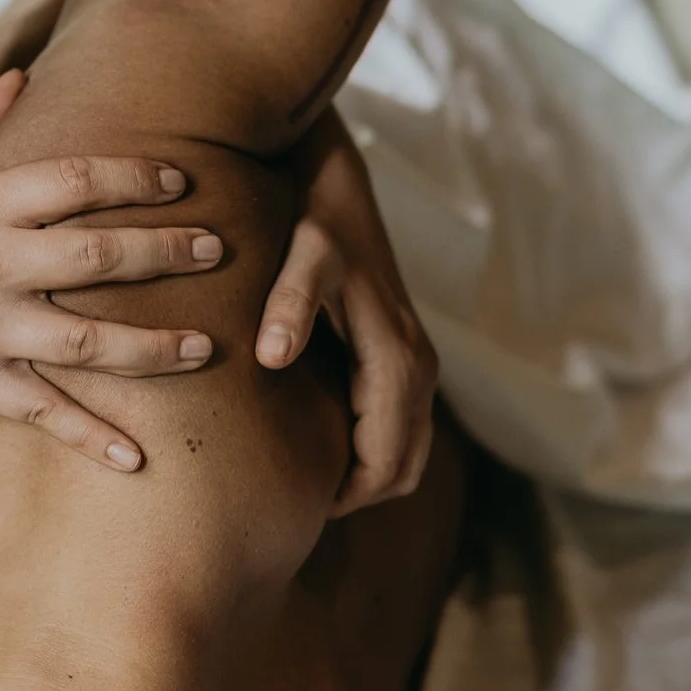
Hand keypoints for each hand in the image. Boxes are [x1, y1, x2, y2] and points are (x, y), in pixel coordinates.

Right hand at [0, 71, 221, 470]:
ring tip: (205, 347)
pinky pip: (45, 412)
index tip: (181, 180)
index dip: (135, 177)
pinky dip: (91, 438)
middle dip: (166, 252)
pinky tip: (137, 459)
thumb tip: (24, 75)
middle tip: (218, 251)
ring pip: (89, 340)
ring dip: (155, 348)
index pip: (75, 180)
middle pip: (99, 255)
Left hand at [256, 109, 436, 514]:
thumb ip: (289, 303)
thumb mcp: (300, 255)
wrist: (336, 183)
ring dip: (367, 477)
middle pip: (402, 469)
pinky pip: (399, 428)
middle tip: (291, 506)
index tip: (293, 507)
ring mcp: (416, 362)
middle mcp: (417, 366)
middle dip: (355, 496)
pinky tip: (320, 446)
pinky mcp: (404, 355)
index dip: (344, 496)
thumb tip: (273, 356)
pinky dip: (373, 451)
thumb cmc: (314, 219)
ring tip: (302, 484)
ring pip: (407, 454)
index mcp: (396, 358)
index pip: (385, 461)